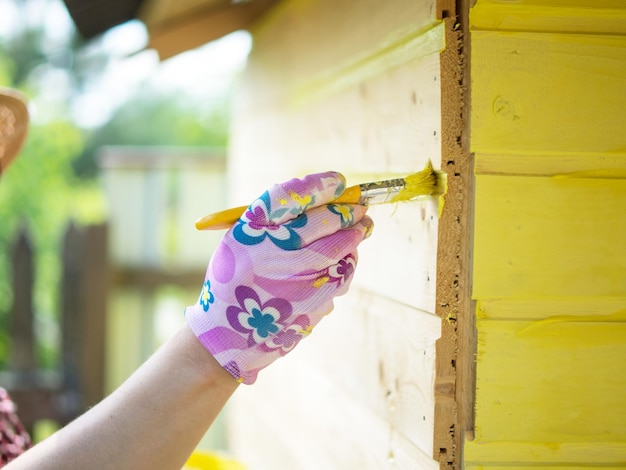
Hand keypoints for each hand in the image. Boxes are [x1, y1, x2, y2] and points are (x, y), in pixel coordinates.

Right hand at [185, 172, 373, 383]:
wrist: (229, 333)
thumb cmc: (238, 277)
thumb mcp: (242, 239)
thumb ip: (277, 219)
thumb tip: (331, 198)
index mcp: (251, 228)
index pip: (292, 195)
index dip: (321, 185)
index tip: (339, 181)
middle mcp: (274, 247)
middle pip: (325, 218)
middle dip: (349, 209)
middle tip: (361, 205)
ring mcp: (298, 274)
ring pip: (342, 244)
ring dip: (357, 233)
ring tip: (363, 227)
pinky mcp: (315, 297)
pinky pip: (343, 270)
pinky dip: (349, 260)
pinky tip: (347, 256)